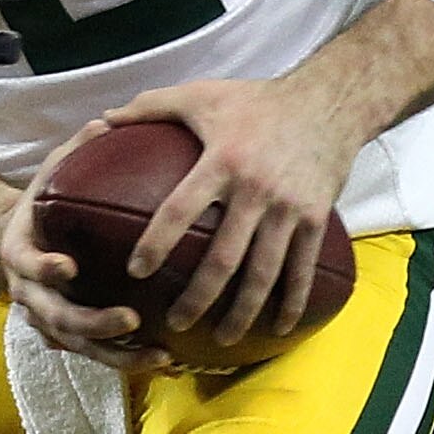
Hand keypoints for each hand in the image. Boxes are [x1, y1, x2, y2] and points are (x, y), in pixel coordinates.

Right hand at [0, 126, 167, 365]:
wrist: (11, 243)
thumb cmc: (40, 205)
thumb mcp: (48, 174)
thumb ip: (73, 153)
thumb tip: (104, 121)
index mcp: (21, 253)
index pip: (28, 264)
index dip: (45, 269)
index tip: (68, 268)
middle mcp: (31, 294)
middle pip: (57, 318)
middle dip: (93, 322)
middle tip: (129, 319)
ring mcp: (48, 319)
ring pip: (79, 346)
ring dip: (118, 355)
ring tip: (159, 355)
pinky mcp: (69, 335)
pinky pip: (95, 354)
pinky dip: (125, 360)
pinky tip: (163, 359)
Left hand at [96, 71, 370, 350]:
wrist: (331, 101)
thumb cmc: (258, 99)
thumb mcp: (203, 94)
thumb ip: (151, 106)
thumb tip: (103, 120)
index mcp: (222, 160)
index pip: (180, 207)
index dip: (156, 241)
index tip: (136, 271)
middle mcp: (256, 189)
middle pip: (223, 256)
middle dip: (198, 296)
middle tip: (174, 323)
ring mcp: (289, 208)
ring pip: (264, 272)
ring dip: (242, 311)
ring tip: (220, 338)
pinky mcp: (315, 219)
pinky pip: (302, 268)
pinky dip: (291, 302)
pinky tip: (277, 328)